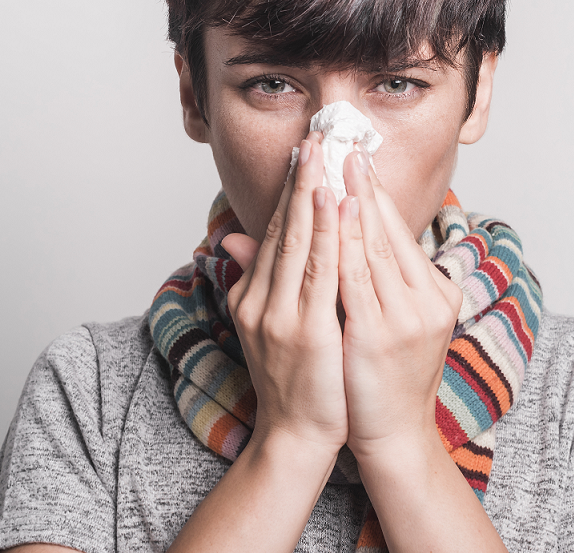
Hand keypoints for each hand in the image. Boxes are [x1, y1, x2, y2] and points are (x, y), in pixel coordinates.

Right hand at [222, 131, 347, 457]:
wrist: (295, 434)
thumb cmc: (292, 379)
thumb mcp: (266, 326)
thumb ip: (257, 279)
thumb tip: (237, 239)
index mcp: (252, 296)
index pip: (274, 234)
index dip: (288, 193)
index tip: (303, 157)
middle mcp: (260, 300)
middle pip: (283, 229)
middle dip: (299, 181)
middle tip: (313, 139)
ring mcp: (280, 315)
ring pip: (299, 242)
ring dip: (311, 195)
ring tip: (322, 156)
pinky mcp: (305, 331)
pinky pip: (320, 272)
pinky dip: (328, 233)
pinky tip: (337, 203)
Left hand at [337, 148, 462, 459]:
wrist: (394, 433)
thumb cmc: (386, 375)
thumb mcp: (389, 320)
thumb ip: (372, 278)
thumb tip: (348, 243)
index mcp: (435, 290)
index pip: (399, 231)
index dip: (374, 192)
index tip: (354, 158)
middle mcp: (428, 297)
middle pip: (388, 229)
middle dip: (362, 183)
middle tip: (341, 142)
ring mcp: (408, 315)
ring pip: (374, 245)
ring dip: (351, 199)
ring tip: (335, 162)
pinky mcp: (380, 332)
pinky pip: (358, 277)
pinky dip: (345, 240)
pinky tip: (333, 210)